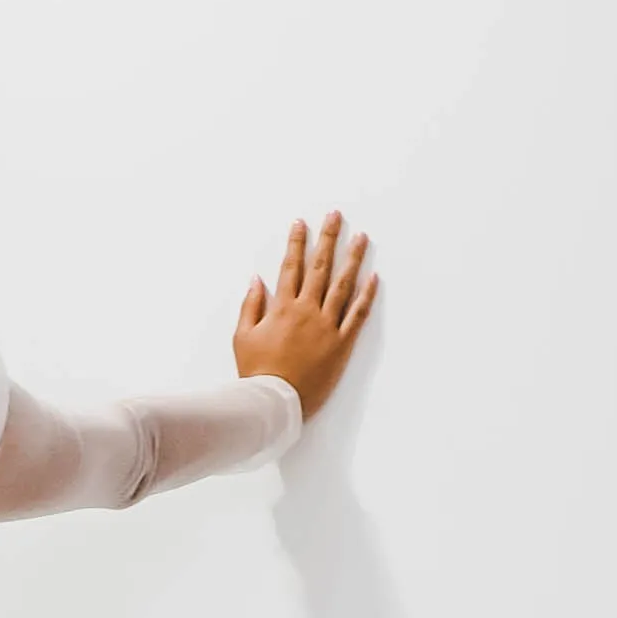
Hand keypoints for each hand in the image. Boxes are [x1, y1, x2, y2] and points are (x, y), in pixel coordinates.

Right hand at [235, 213, 377, 416]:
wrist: (276, 402)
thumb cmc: (256, 372)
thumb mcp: (242, 336)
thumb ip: (251, 305)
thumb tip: (257, 279)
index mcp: (282, 307)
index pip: (292, 266)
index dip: (296, 242)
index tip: (301, 223)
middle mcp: (307, 311)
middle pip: (320, 267)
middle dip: (328, 238)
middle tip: (336, 215)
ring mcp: (327, 326)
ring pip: (343, 285)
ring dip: (353, 259)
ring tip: (362, 238)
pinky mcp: (341, 344)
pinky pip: (357, 315)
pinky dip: (366, 296)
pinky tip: (373, 278)